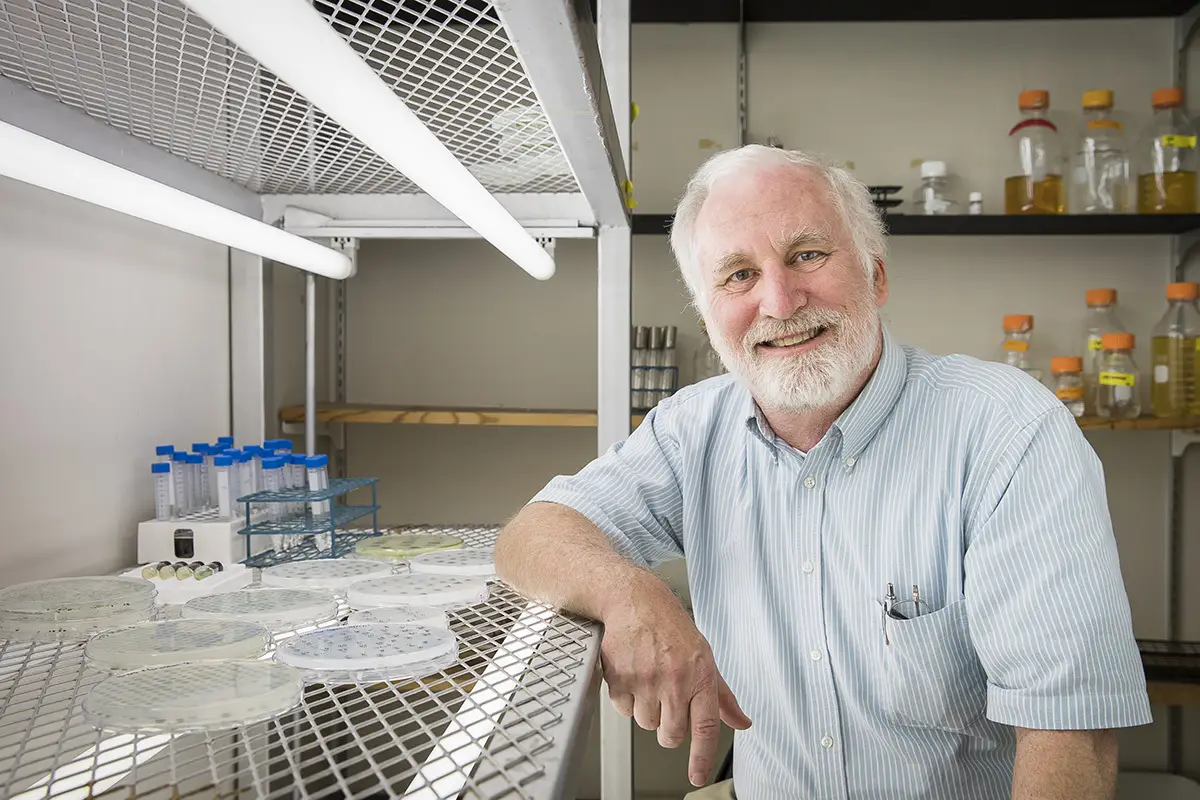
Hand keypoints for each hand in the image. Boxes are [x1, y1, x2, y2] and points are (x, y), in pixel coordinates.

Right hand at [600, 583, 750, 786]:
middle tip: (667, 702)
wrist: (635, 601)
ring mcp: (646, 680)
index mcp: (701, 675)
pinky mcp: (620, 678)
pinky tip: (633, 674)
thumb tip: (742, 722)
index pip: (705, 727)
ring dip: (647, 710)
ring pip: (646, 724)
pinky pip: (624, 710)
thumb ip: (722, 697)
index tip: (697, 776)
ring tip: (649, 680)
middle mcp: (674, 680)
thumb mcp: (705, 658)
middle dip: (668, 727)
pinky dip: (627, 699)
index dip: (701, 758)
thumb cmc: (671, 628)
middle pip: (671, 734)